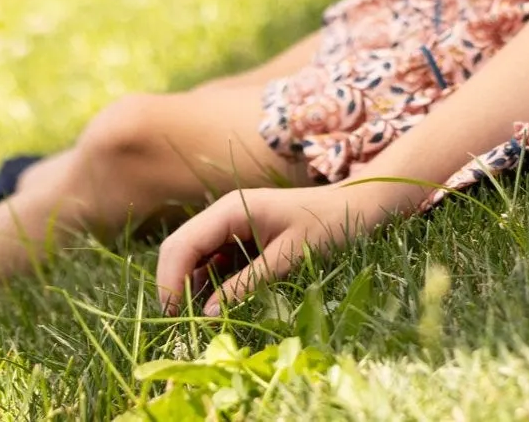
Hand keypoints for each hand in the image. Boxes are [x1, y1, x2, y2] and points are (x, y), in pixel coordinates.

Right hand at [156, 182, 387, 315]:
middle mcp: (225, 214)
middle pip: (181, 249)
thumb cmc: (327, 224)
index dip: (170, 280)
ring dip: (191, 286)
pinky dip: (210, 283)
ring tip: (201, 319)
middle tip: (182, 323)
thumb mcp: (288, 256)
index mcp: (231, 209)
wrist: (358, 206)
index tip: (174, 316)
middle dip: (175, 285)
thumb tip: (208, 314)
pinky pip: (214, 261)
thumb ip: (247, 283)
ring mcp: (233, 225)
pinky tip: (219, 304)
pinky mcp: (242, 238)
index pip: (182, 244)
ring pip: (195, 257)